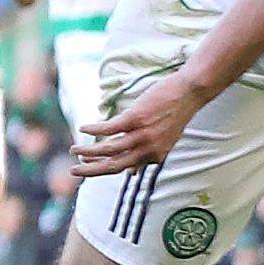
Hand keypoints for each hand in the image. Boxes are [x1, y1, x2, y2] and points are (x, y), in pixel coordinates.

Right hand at [74, 68, 202, 177]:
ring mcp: (141, 135)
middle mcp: (148, 150)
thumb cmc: (176, 113)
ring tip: (73, 149)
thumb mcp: (165, 141)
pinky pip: (109, 128)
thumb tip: (132, 171)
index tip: (88, 164)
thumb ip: (149, 155)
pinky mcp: (135, 118)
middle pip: (114, 165)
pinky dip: (94, 129)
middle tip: (74, 171)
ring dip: (88, 150)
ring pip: (108, 149)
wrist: (190, 93)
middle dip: (91, 170)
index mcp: (155, 157)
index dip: (102, 168)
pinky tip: (83, 127)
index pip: (123, 168)